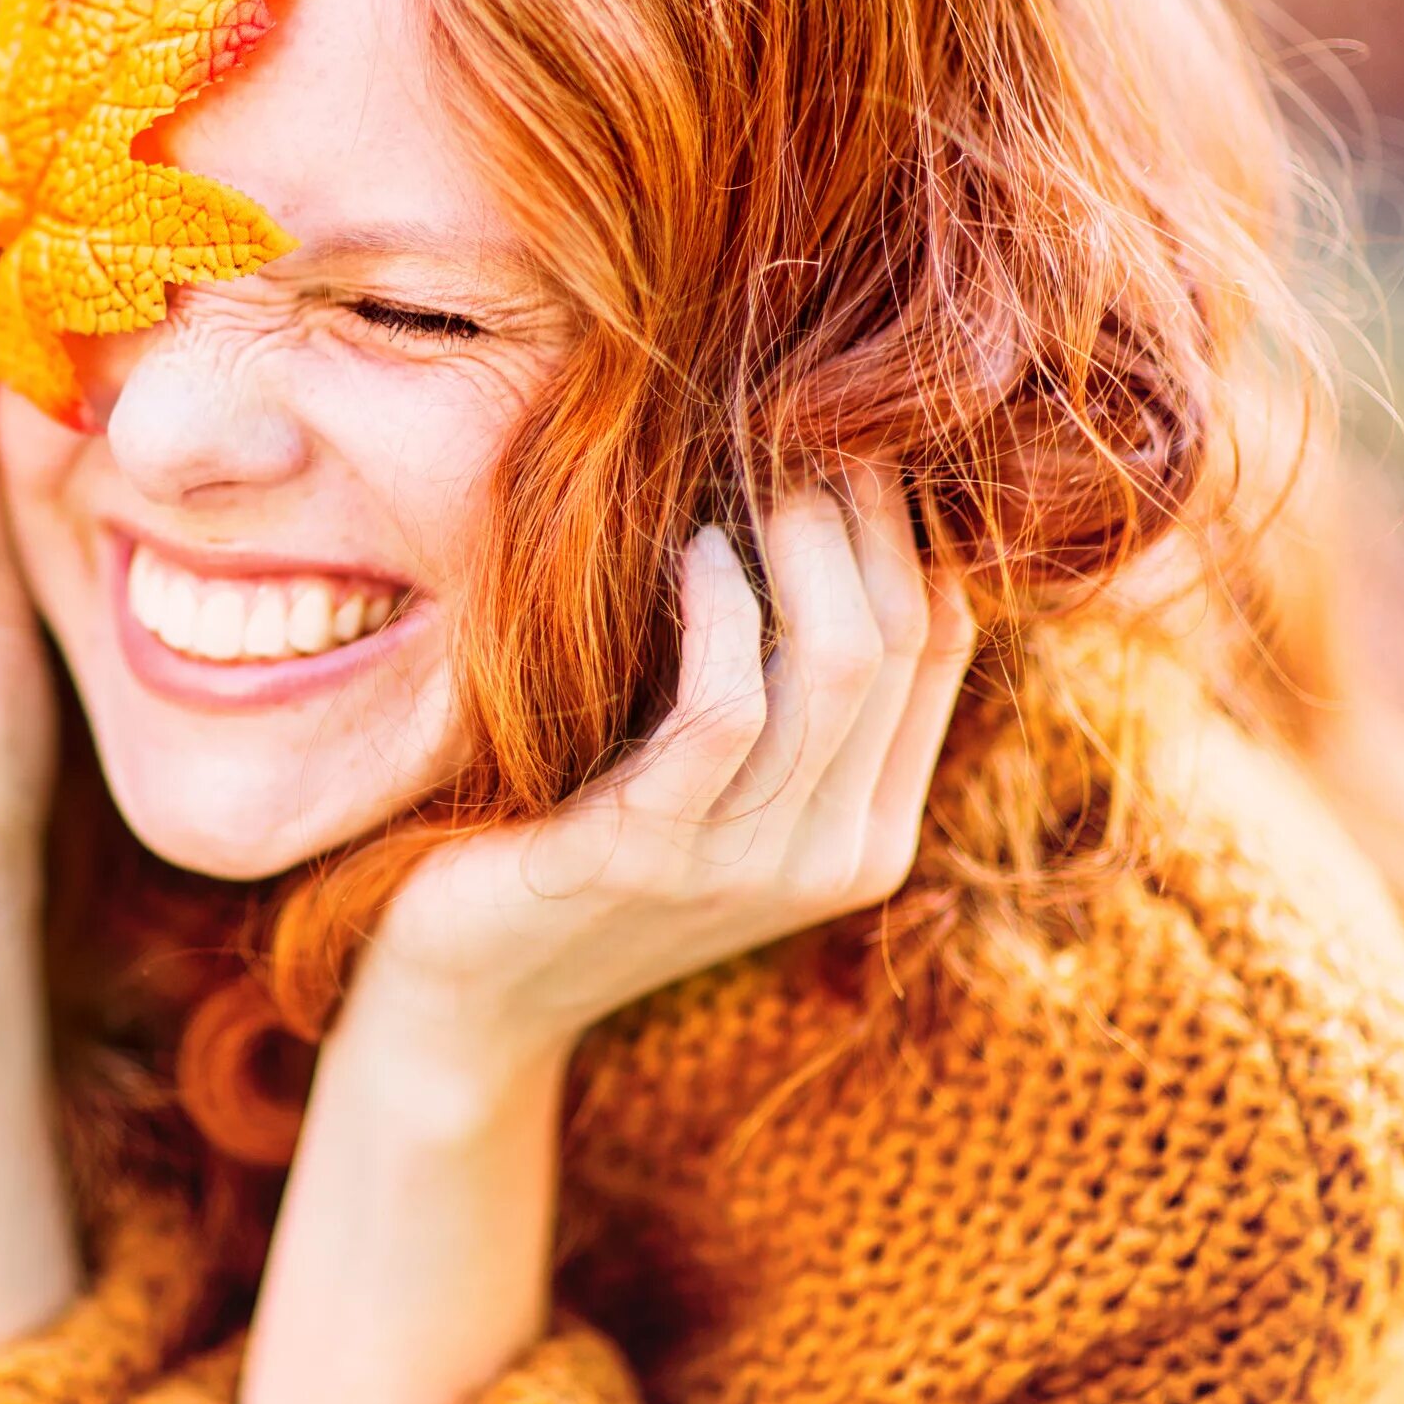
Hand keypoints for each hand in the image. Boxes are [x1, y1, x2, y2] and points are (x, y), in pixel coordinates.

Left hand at [347, 456, 977, 1062]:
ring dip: (799, 535)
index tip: (840, 423)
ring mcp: (748, 866)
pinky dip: (720, 608)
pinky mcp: (647, 855)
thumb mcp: (703, 770)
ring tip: (747, 457)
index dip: (903, 514)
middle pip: (903, 634)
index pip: (940, 637)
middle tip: (796, 413)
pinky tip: (691, 548)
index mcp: (868, 831)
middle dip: (859, 504)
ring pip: (840, 661)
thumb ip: (772, 681)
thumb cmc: (572, 841)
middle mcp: (836, 856)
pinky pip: (725, 708)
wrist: (463, 991)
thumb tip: (812, 499)